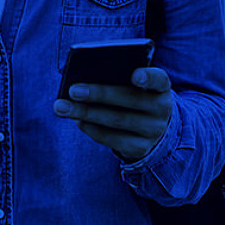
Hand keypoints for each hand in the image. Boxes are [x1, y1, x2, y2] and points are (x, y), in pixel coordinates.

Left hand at [54, 68, 173, 160]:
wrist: (152, 128)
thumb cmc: (132, 95)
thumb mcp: (131, 85)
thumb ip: (115, 77)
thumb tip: (82, 78)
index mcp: (160, 86)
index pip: (158, 79)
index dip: (148, 77)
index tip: (135, 75)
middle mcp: (162, 109)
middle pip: (129, 99)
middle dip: (98, 94)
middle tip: (73, 91)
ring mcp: (153, 131)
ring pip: (117, 120)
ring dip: (86, 113)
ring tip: (62, 107)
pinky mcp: (140, 148)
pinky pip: (113, 139)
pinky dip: (91, 128)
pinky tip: (77, 120)